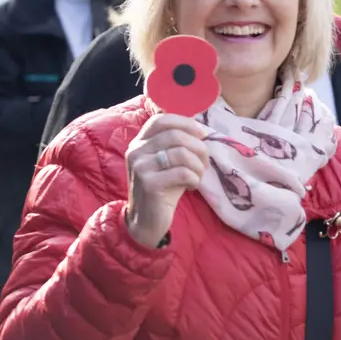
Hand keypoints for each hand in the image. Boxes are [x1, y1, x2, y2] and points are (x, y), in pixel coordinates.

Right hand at [124, 113, 209, 248]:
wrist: (145, 220)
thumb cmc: (162, 189)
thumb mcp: (166, 163)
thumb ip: (175, 146)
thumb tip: (199, 129)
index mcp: (139, 143)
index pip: (161, 120)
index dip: (185, 123)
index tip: (201, 135)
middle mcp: (136, 151)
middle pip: (176, 136)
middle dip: (199, 148)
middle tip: (204, 162)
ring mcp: (140, 167)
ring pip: (181, 154)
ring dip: (199, 166)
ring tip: (198, 176)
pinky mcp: (149, 184)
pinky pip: (183, 173)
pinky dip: (195, 179)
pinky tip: (191, 186)